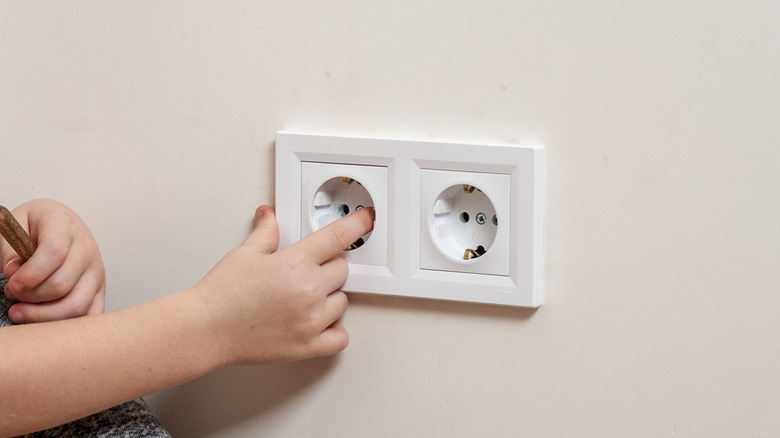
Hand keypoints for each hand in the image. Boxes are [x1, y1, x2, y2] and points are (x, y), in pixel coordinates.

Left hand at [1, 199, 105, 323]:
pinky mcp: (99, 290)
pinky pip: (90, 315)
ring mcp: (96, 272)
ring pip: (76, 305)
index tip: (13, 284)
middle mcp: (87, 249)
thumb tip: (14, 274)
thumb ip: (11, 250)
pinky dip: (67, 323)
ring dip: (44, 315)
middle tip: (12, 293)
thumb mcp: (17, 225)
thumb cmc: (36, 226)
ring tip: (21, 311)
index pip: (55, 251)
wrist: (58, 224)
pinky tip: (46, 319)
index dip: (31, 273)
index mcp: (65, 226)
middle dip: (31, 296)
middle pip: (62, 284)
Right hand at [194, 205, 374, 365]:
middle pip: (342, 270)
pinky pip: (340, 336)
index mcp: (295, 263)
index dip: (356, 226)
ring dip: (330, 297)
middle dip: (328, 266)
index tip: (365, 221)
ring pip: (343, 301)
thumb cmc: (222, 293)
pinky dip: (334, 329)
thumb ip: (267, 232)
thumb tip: (270, 216)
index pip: (337, 237)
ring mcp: (311, 320)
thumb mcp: (245, 253)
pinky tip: (319, 321)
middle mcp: (308, 291)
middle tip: (305, 271)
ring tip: (304, 297)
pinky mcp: (308, 345)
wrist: (207, 329)